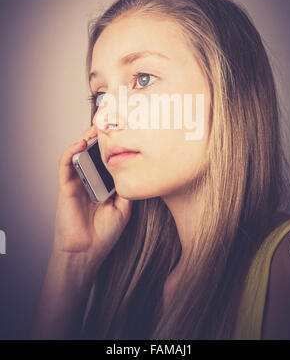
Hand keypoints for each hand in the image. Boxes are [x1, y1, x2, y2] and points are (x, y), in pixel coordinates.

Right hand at [53, 125, 132, 267]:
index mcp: (102, 185)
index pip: (106, 160)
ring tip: (96, 128)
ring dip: (86, 138)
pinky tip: (81, 144)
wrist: (87, 253)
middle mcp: (89, 180)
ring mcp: (76, 182)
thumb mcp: (124, 208)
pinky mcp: (65, 186)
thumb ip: (128, 189)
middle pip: (92, 153)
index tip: (123, 133)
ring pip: (78, 154)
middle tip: (110, 124)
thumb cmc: (104, 234)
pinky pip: (65, 164)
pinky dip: (71, 151)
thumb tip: (138, 171)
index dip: (112, 146)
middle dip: (100, 138)